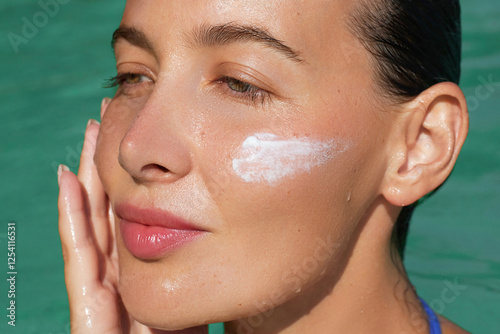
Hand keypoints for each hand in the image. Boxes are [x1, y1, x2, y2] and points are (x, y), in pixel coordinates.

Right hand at [57, 99, 208, 333]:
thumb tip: (233, 239)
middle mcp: (123, 284)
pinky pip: (80, 262)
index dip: (132, 183)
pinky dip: (72, 221)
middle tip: (108, 120)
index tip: (139, 143)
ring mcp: (103, 300)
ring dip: (87, 180)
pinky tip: (70, 181)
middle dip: (107, 169)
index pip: (136, 223)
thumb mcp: (206, 307)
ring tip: (89, 135)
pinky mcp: (90, 320)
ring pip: (91, 228)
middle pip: (111, 216)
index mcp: (149, 282)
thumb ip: (208, 278)